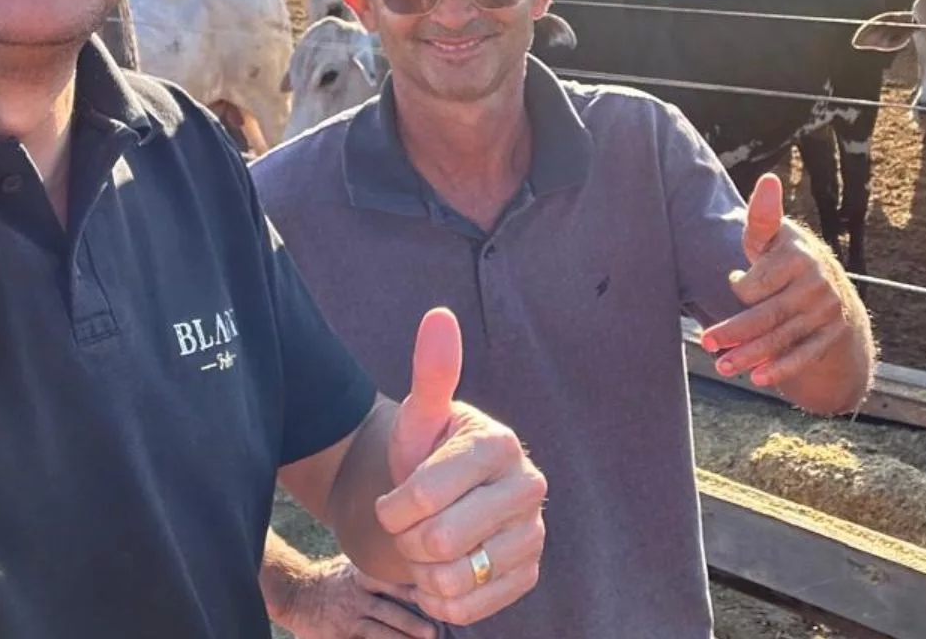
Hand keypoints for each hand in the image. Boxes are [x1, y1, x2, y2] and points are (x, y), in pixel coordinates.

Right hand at [276, 557, 435, 638]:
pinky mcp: (340, 637)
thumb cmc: (331, 578)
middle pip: (388, 612)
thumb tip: (410, 559)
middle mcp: (357, 599)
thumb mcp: (352, 564)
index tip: (432, 596)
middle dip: (410, 623)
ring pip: (378, 633)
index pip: (390, 583)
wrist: (296, 594)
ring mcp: (348, 620)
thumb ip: (378, 567)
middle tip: (433, 632)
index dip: (411, 590)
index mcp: (362, 578)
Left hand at [374, 308, 547, 626]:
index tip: (393, 500)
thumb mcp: (421, 417)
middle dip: (406, 541)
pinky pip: (469, 608)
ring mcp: (534, 534)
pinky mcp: (529, 573)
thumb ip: (431, 372)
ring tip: (425, 550)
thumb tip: (439, 316)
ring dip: (421, 573)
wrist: (445, 501)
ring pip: (452, 579)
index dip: (392, 508)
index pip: (422, 496)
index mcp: (499, 445)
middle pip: (437, 541)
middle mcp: (528, 488)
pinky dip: (440, 600)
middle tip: (408, 528)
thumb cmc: (427, 455)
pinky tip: (441, 575)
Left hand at [699, 173, 859, 390]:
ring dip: (751, 356)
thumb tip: (768, 179)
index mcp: (799, 256)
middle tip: (706, 342)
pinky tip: (759, 379)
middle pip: (768, 314)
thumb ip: (763, 216)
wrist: (832, 286)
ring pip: (782, 338)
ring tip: (723, 367)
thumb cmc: (786, 258)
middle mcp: (817, 284)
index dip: (740, 286)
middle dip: (735, 331)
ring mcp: (826, 312)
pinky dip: (782, 369)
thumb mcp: (773, 237)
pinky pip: (804, 355)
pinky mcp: (830, 335)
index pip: (759, 282)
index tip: (732, 281)